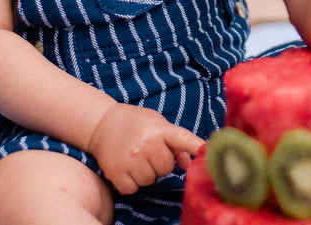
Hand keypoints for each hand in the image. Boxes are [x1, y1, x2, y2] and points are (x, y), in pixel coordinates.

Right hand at [88, 103, 204, 194]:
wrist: (102, 123)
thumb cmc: (135, 123)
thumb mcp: (157, 124)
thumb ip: (175, 142)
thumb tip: (188, 163)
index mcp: (159, 129)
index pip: (183, 139)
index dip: (197, 147)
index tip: (208, 152)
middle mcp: (146, 143)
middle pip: (166, 168)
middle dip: (160, 163)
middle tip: (148, 151)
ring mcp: (131, 159)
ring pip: (151, 180)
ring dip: (146, 173)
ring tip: (136, 158)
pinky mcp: (116, 173)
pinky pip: (134, 188)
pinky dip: (131, 182)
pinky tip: (126, 167)